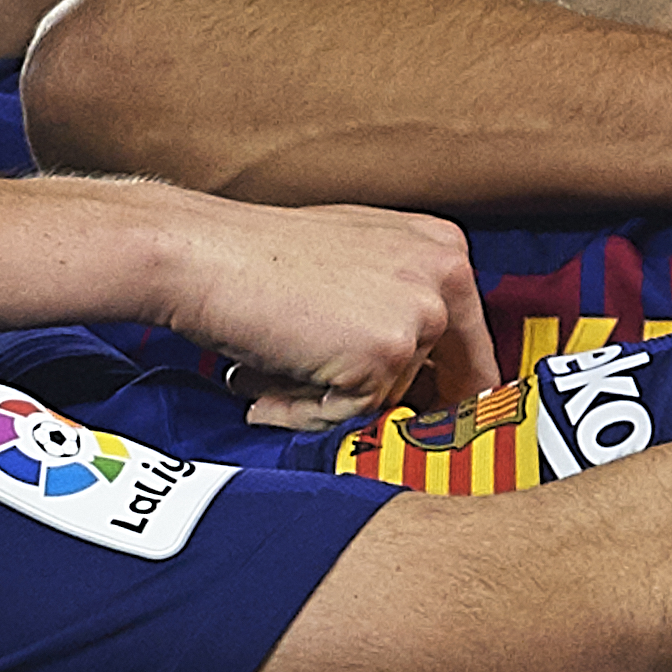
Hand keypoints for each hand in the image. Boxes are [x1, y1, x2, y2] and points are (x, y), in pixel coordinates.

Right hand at [154, 194, 496, 428]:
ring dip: (329, 402)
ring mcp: (420, 312)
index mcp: (441, 249)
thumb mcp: (351, 264)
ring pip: (389, 402)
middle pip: (435, 383)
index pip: (471, 344)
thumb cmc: (258, 259)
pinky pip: (356, 416)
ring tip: (278, 363)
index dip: (450, 392)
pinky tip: (271, 379)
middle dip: (377, 399)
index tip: (441, 422)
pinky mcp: (386, 352)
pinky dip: (308, 413)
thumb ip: (394, 306)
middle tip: (314, 384)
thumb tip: (424, 381)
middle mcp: (444, 275)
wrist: (199, 254)